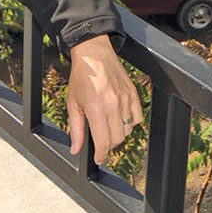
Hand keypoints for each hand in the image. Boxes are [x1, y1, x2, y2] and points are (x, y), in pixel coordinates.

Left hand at [66, 34, 143, 164]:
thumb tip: (76, 149)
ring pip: (128, 130)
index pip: (103, 142)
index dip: (101, 155)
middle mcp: (113, 105)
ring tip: (108, 127)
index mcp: (96, 108)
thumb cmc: (81, 76)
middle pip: (117, 139)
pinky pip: (138, 118)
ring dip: (119, 134)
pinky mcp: (133, 94)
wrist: (94, 53)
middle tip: (100, 141)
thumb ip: (76, 129)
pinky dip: (131, 123)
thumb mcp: (73, 103)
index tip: (99, 159)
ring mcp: (125, 99)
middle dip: (108, 145)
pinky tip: (120, 118)